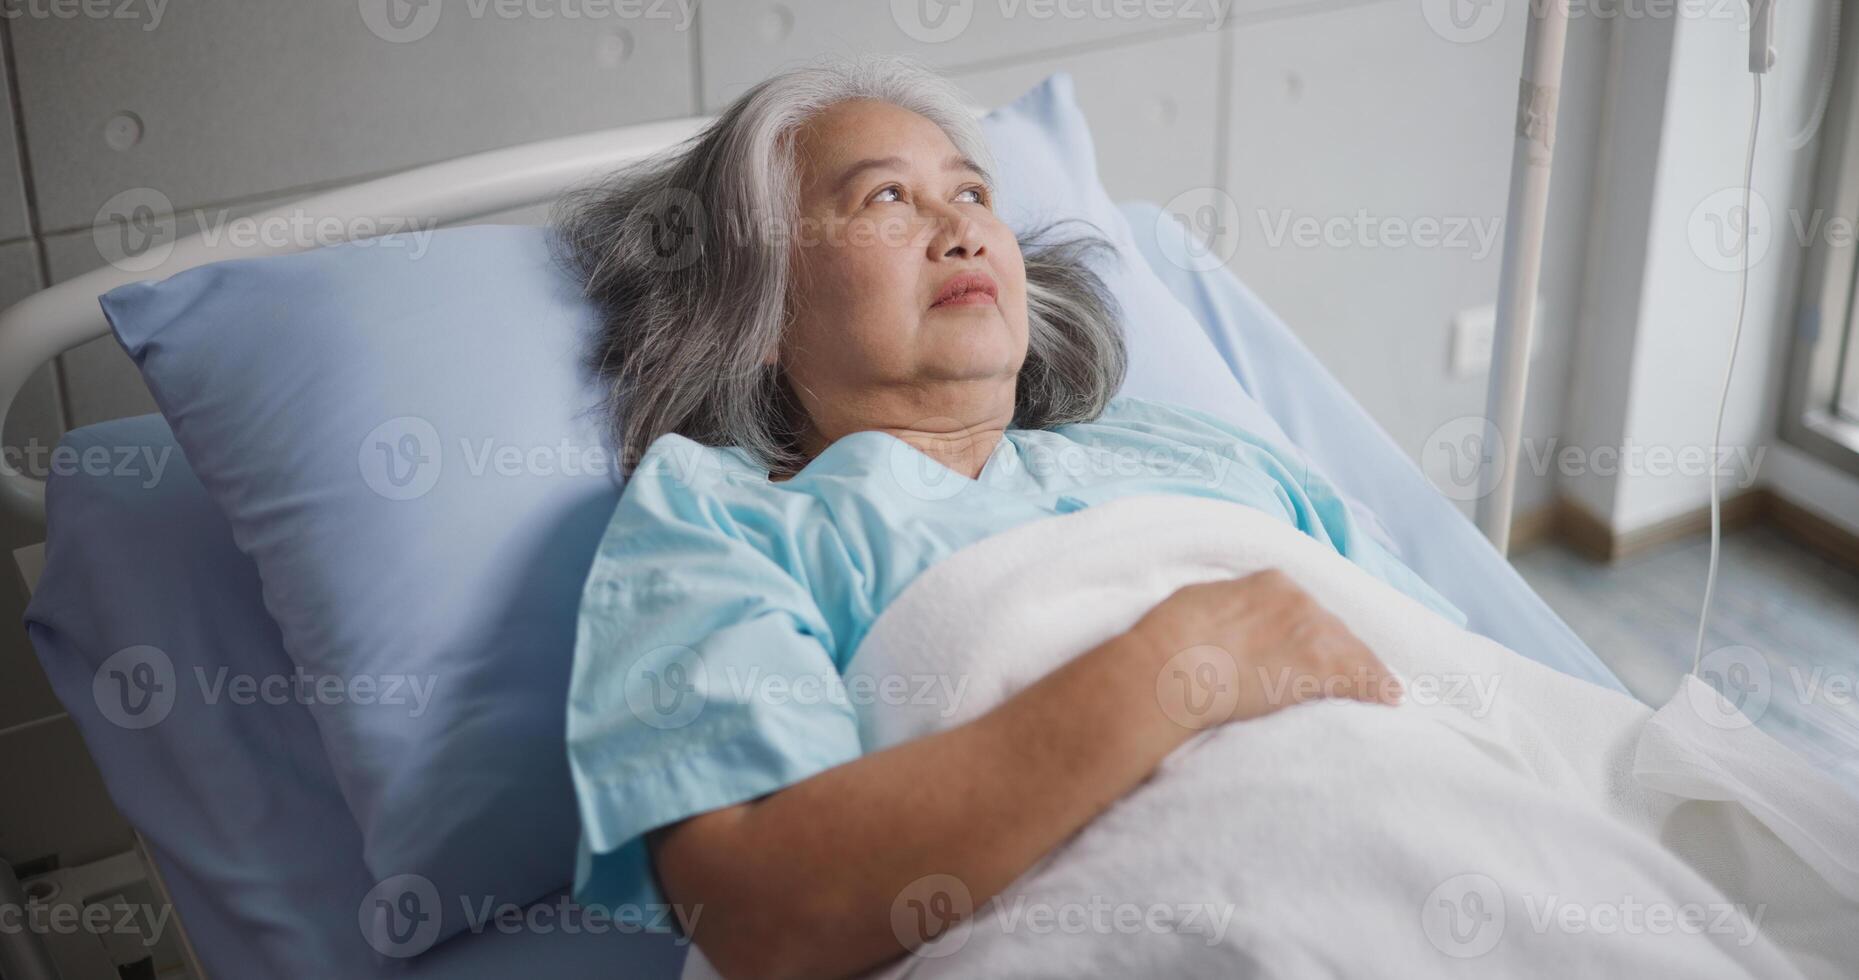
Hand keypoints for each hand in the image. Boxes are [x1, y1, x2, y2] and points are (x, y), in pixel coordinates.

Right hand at [1128, 569, 1402, 729]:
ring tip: (1383, 690)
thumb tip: (1229, 621)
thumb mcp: (1201, 605)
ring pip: (1353, 653)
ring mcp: (1312, 632)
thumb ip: (1230, 608)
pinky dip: (1377, 689)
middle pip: (1335, 628)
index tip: (1322, 645)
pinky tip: (1388, 700)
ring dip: (1366, 671)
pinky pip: (1361, 678)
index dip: (1318, 630)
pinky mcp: (1319, 666)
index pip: (1308, 608)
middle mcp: (1298, 600)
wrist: (1171, 664)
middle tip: (1354, 673)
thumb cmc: (1169, 639)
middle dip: (1344, 651)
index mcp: (1269, 582)